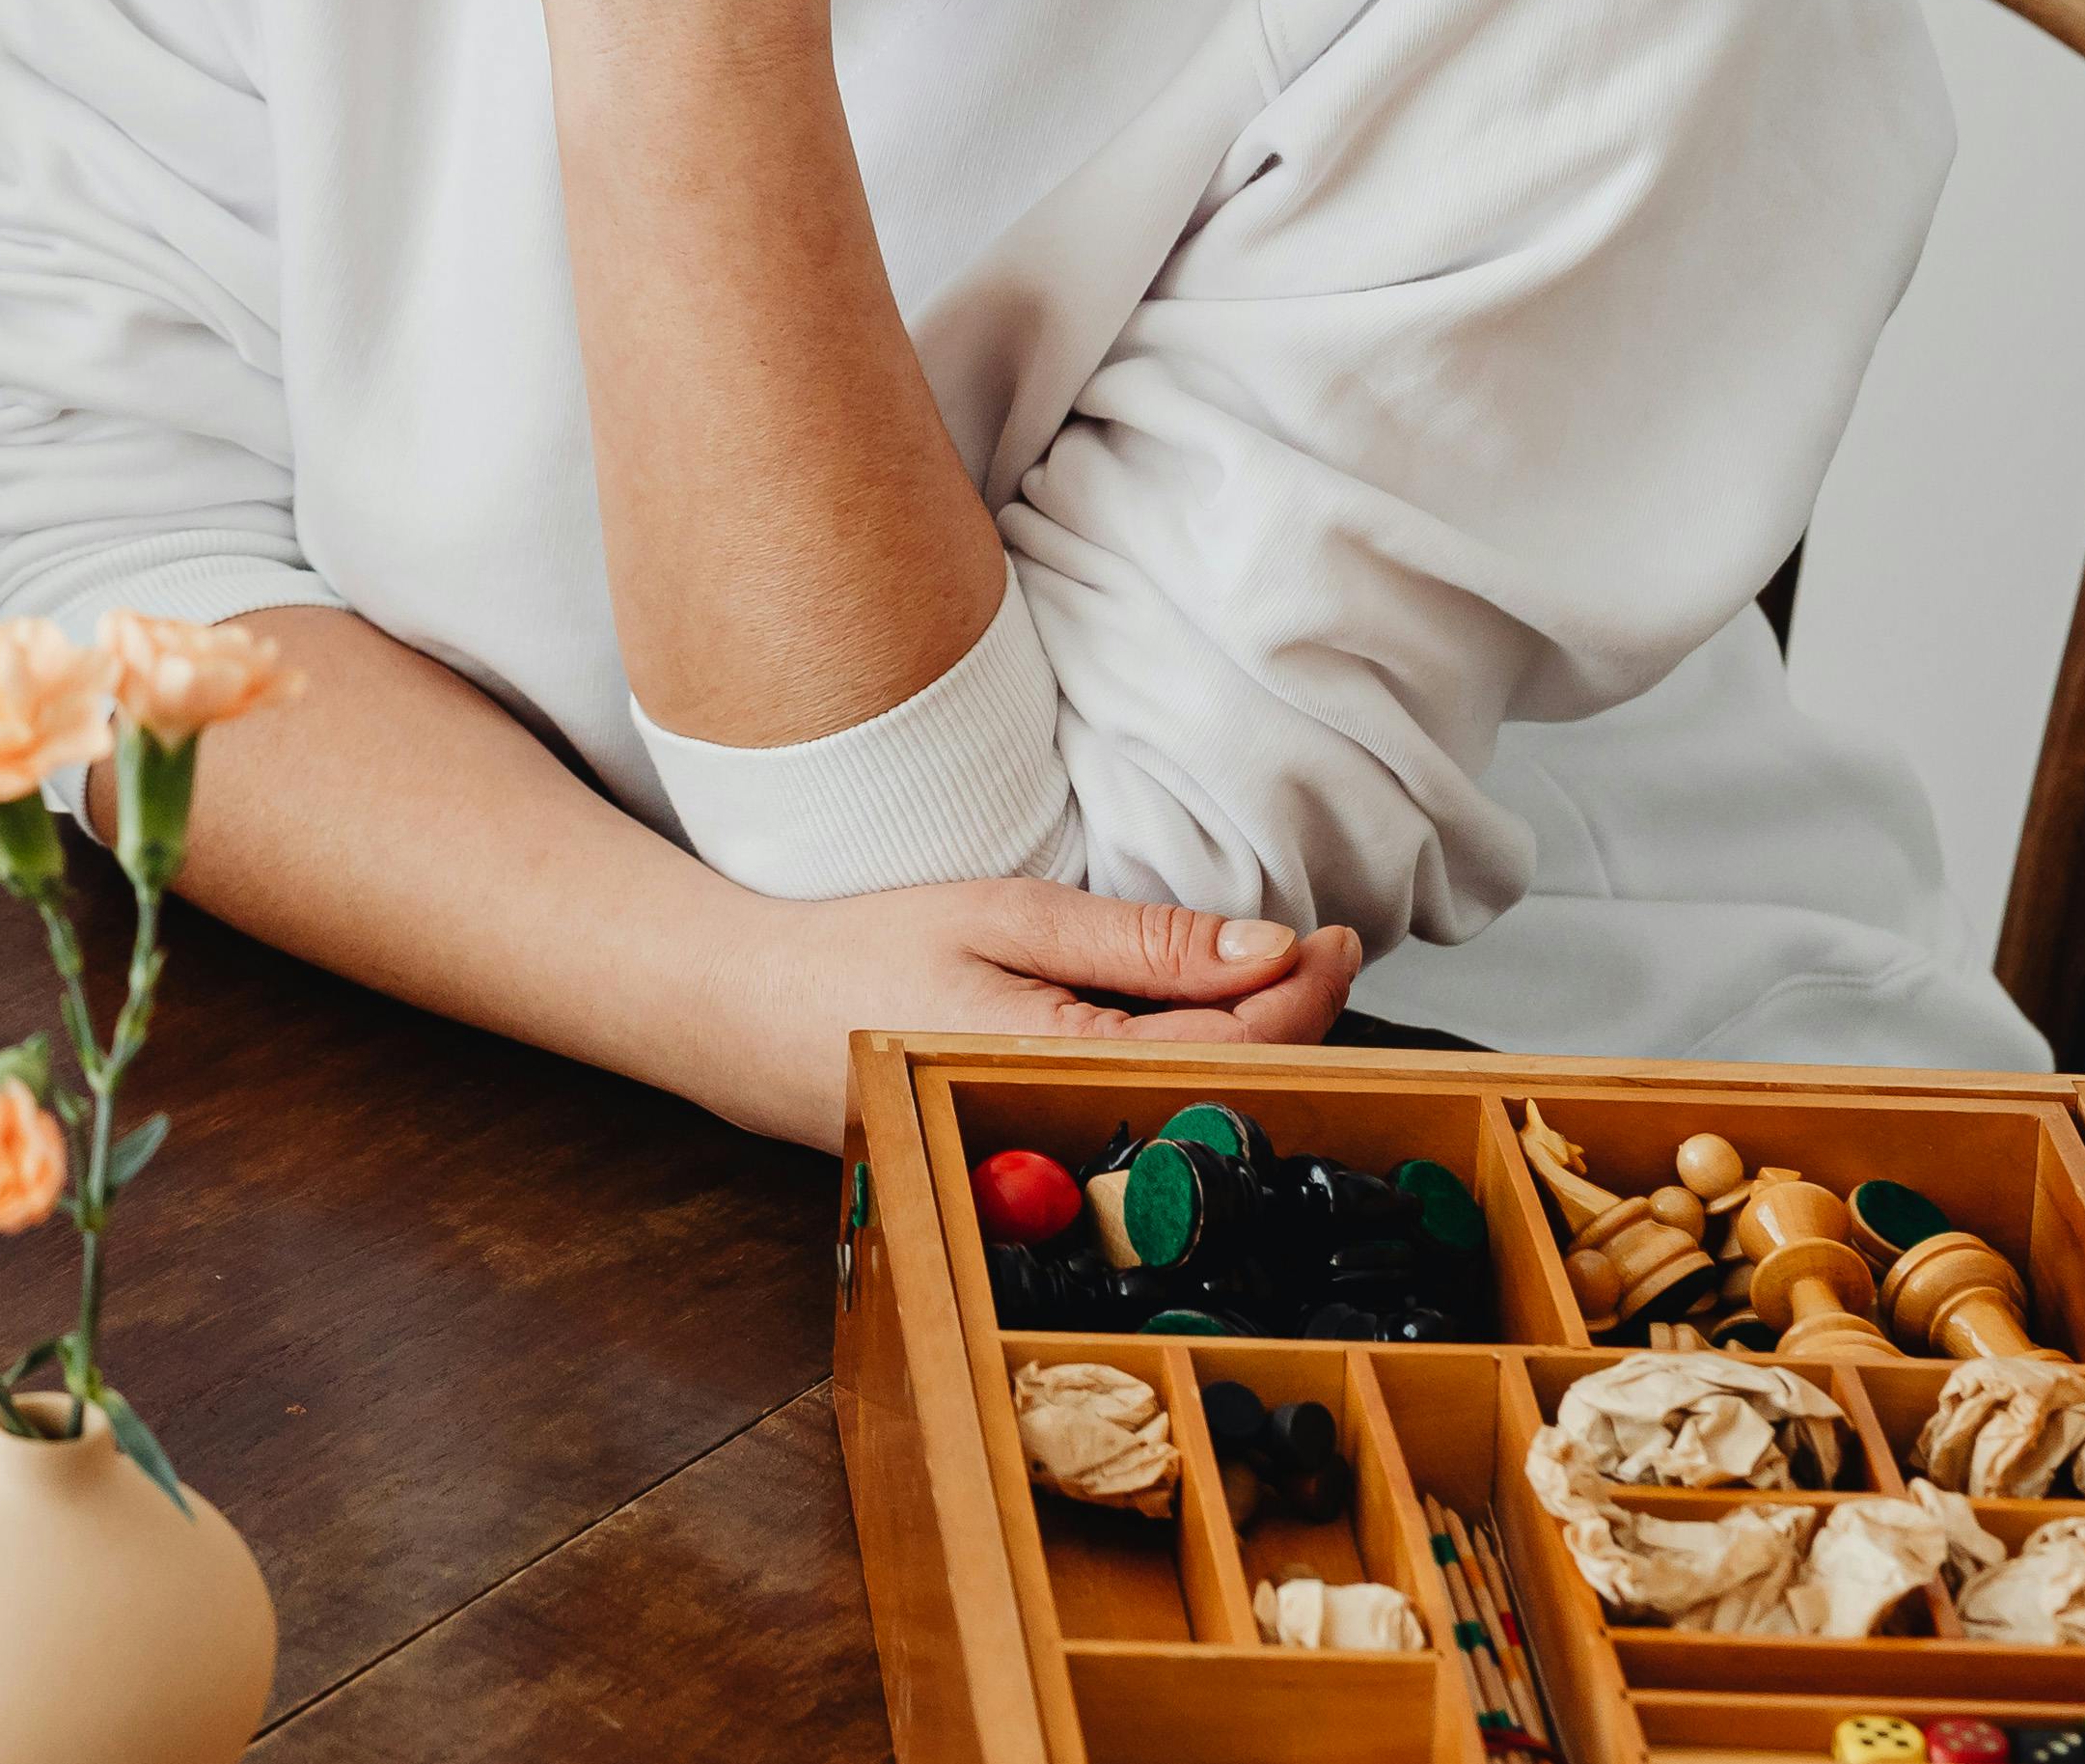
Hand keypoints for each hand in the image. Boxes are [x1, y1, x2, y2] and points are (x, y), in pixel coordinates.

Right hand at [670, 869, 1363, 1145]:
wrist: (746, 1019)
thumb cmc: (862, 953)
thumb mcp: (1009, 918)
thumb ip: (1146, 943)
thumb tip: (1275, 952)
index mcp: (1075, 1071)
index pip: (1240, 1047)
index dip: (1307, 995)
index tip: (1337, 936)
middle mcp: (1076, 1139)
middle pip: (1232, 1093)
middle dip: (1293, 1024)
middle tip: (1321, 949)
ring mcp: (1057, 1167)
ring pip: (1192, 1116)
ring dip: (1247, 1053)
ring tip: (1271, 984)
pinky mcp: (1037, 1166)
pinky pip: (1141, 1127)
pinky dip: (1188, 1079)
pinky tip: (1193, 1031)